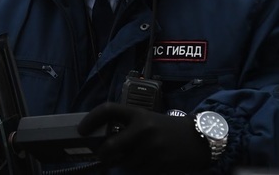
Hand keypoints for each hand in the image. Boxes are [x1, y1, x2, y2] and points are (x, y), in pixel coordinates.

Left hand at [78, 103, 210, 171]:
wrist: (198, 139)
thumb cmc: (166, 129)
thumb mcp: (147, 120)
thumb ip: (127, 127)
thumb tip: (102, 141)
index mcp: (138, 114)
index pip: (108, 110)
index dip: (91, 119)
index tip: (81, 129)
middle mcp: (143, 129)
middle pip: (110, 146)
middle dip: (102, 155)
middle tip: (102, 156)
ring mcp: (152, 148)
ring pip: (124, 164)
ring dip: (124, 164)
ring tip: (135, 157)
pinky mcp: (160, 164)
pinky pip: (138, 172)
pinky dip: (138, 170)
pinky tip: (147, 164)